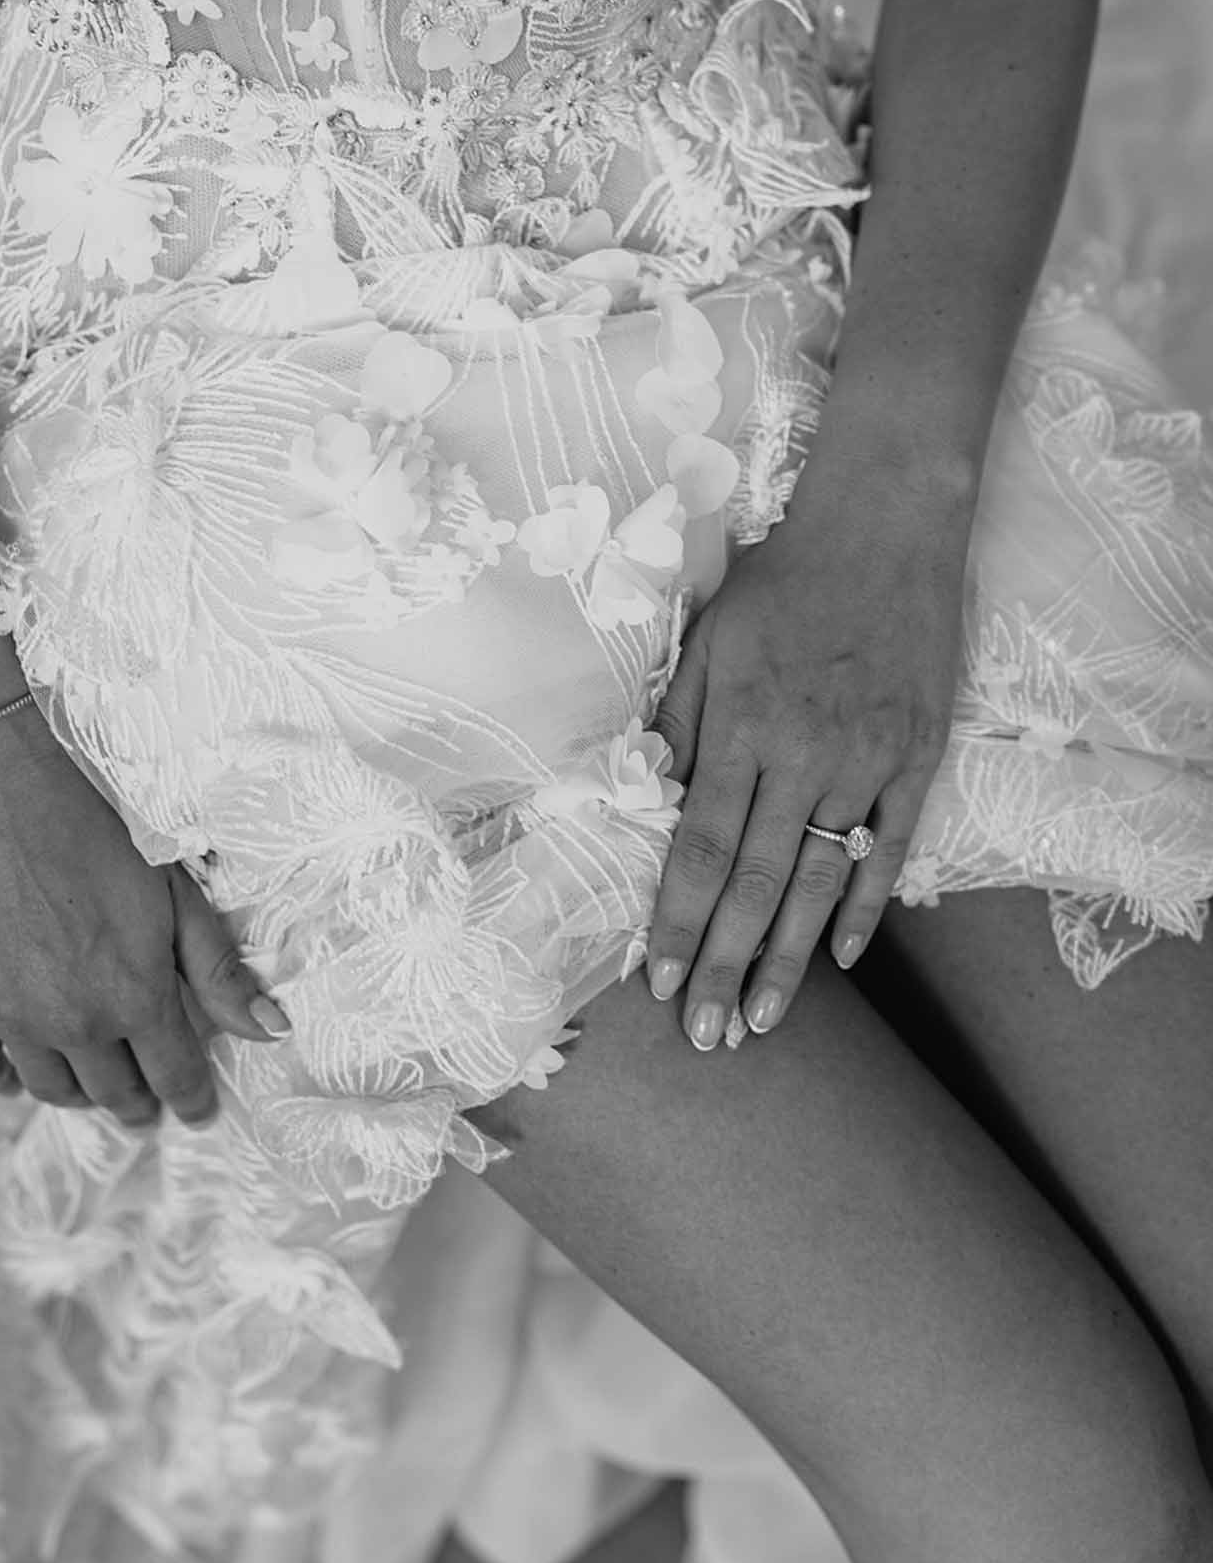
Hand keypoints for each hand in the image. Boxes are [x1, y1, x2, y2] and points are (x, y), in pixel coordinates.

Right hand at [0, 710, 289, 1129]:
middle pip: (114, 1093)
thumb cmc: (94, 832)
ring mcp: (10, 1018)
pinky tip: (22, 1074)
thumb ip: (220, 972)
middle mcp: (74, 1023)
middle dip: (139, 1103)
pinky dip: (6, 1081)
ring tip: (95, 1085)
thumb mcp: (175, 896)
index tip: (198, 1111)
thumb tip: (272, 1031)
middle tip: (148, 1102)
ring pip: (52, 1089)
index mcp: (135, 997)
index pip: (174, 1075)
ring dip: (80, 1096)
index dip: (191, 1100)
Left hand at [646, 463, 968, 1047]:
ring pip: (820, 881)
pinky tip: (842, 957)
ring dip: (790, 959)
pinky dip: (865, 905)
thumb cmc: (783, 578)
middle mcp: (803, 757)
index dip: (680, 924)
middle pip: (756, 885)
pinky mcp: (918, 757)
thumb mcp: (707, 639)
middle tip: (709, 1038)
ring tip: (765, 1021)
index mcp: (741, 729)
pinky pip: (891, 847)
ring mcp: (866, 762)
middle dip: (727, 968)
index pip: (700, 851)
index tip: (661, 985)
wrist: (887, 524)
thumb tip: (645, 802)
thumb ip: (676, 724)